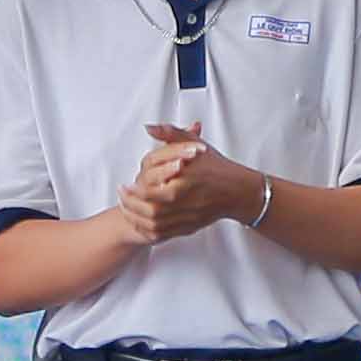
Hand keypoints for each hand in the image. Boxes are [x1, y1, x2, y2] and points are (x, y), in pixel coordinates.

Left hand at [120, 123, 230, 240]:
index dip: (133, 190)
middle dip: (131, 204)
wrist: (239, 191)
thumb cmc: (217, 167)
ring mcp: (187, 216)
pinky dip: (149, 230)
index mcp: (183, 181)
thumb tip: (148, 127)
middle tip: (121, 197)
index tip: (125, 184)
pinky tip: (142, 221)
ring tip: (127, 208)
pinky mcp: (189, 227)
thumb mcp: (194, 145)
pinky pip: (164, 233)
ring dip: (137, 218)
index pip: (150, 190)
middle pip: (148, 209)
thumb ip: (170, 134)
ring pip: (154, 224)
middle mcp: (184, 201)